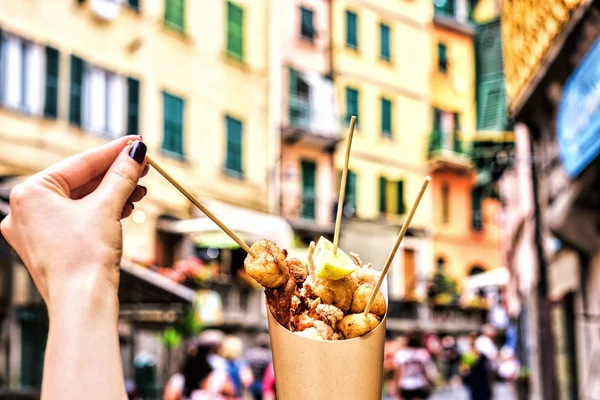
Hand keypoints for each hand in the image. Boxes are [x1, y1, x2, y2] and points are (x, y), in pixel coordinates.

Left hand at [0, 136, 147, 309]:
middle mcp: (25, 210)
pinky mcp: (50, 247)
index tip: (137, 142)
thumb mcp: (107, 208)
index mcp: (29, 193)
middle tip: (144, 166)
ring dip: (113, 194)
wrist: (81, 304)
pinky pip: (78, 219)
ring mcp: (36, 230)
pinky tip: (126, 207)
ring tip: (140, 189)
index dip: (113, 152)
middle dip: (116, 175)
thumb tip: (136, 151)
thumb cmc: (85, 256)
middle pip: (81, 182)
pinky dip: (102, 212)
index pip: (80, 163)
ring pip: (81, 201)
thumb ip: (121, 176)